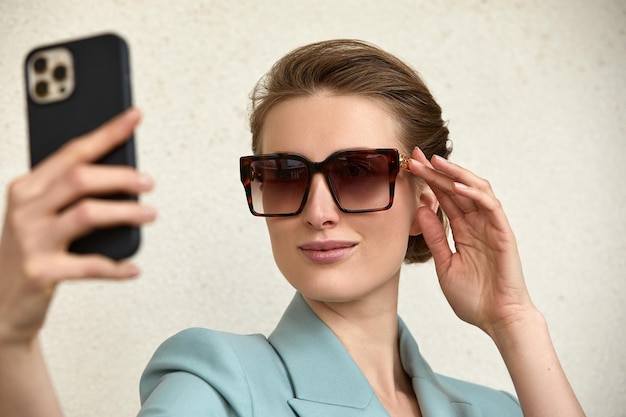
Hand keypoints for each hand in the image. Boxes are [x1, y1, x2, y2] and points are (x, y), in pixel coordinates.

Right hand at [0, 108, 155, 345]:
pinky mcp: (40, 272)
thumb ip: (71, 194)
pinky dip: (117, 267)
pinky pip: (89, 265)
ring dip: (126, 212)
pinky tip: (133, 268)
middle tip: (148, 181)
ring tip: (149, 214)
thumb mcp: (42, 216)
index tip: (134, 116)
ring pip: (87, 214)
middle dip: (120, 176)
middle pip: (80, 178)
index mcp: (27, 187)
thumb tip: (123, 176)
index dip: (107, 133)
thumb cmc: (30, 252)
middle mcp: (25, 209)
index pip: (72, 152)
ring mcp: (31, 241)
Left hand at [408, 147, 534, 336]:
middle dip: (436, 171)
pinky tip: (455, 186)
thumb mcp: (445, 264)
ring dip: (455, 174)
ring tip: (434, 162)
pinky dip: (474, 194)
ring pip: (475, 190)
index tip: (410, 166)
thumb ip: (435, 237)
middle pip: (456, 189)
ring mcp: (491, 227)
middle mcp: (477, 224)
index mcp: (463, 230)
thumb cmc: (474, 297)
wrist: (497, 319)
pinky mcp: (503, 233)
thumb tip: (421, 209)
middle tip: (415, 156)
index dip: (428, 181)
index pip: (444, 198)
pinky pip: (490, 206)